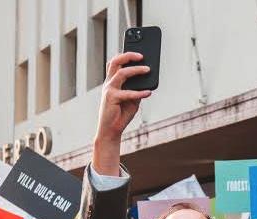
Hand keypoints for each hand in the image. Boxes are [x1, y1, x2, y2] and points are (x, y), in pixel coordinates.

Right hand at [93, 52, 151, 174]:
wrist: (111, 131)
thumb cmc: (121, 115)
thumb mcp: (132, 100)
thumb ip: (138, 89)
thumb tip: (148, 80)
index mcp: (112, 82)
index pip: (117, 63)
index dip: (126, 54)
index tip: (139, 49)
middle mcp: (109, 83)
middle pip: (116, 61)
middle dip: (129, 55)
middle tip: (142, 55)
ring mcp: (109, 90)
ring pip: (122, 73)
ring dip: (136, 70)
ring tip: (148, 70)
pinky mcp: (111, 98)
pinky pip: (127, 92)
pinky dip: (139, 92)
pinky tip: (148, 92)